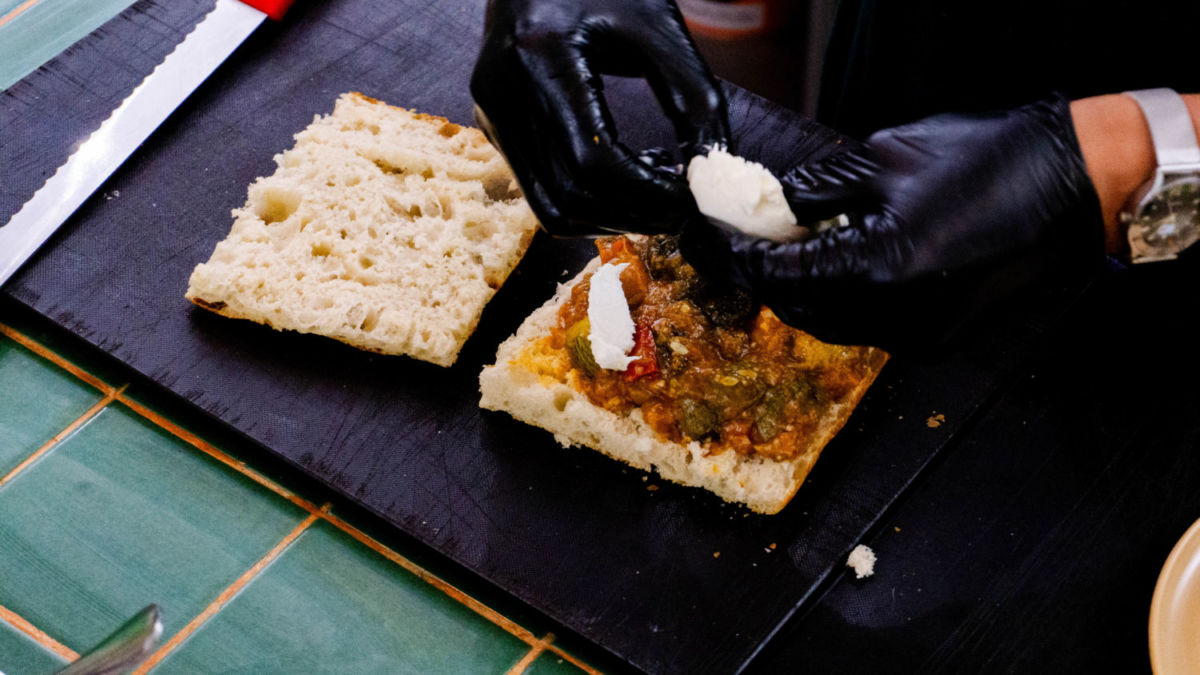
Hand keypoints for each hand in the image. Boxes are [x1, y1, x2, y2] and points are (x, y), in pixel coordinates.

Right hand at [471, 0, 728, 235]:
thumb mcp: (658, 26)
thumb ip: (695, 97)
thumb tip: (715, 171)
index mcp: (540, 55)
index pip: (593, 162)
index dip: (647, 196)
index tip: (689, 202)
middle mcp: (503, 92)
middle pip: (570, 196)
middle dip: (633, 216)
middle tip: (680, 210)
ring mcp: (492, 115)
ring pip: (551, 208)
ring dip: (610, 217)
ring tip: (655, 193)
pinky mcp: (495, 127)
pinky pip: (541, 190)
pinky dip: (588, 201)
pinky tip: (626, 175)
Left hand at [680, 95, 1104, 349]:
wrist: (1073, 184)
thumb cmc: (988, 160)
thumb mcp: (884, 158)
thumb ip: (817, 191)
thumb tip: (773, 205)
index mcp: (876, 270)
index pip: (778, 275)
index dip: (740, 254)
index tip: (721, 234)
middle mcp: (895, 317)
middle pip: (799, 308)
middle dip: (767, 276)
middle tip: (752, 238)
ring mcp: (920, 334)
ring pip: (832, 324)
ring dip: (803, 291)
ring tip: (794, 247)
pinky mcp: (939, 336)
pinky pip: (870, 328)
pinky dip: (842, 301)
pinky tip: (841, 264)